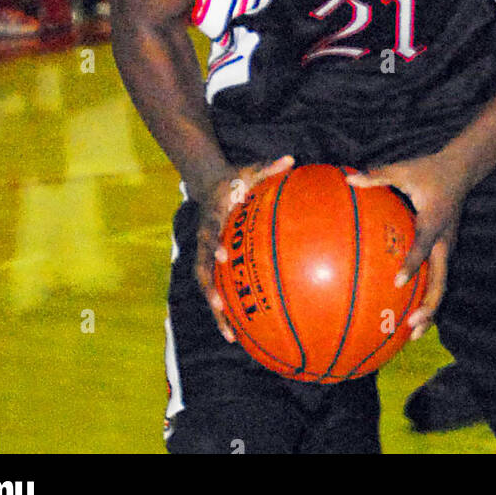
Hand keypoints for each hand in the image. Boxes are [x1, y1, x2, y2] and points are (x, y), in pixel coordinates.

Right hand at [193, 155, 294, 340]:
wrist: (208, 185)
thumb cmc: (235, 179)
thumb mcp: (249, 169)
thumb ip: (269, 166)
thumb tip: (292, 158)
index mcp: (213, 217)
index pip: (211, 232)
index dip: (215, 244)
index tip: (224, 256)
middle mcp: (204, 239)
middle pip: (203, 269)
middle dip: (211, 289)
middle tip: (222, 306)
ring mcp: (204, 254)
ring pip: (206, 287)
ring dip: (217, 311)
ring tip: (231, 336)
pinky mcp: (209, 264)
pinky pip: (216, 289)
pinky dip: (225, 310)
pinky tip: (240, 332)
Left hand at [347, 150, 469, 339]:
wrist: (461, 170)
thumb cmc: (429, 170)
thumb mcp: (404, 169)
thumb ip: (378, 176)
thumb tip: (349, 180)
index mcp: (434, 221)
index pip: (424, 245)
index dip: (412, 263)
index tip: (398, 282)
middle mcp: (445, 241)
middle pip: (441, 280)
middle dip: (429, 305)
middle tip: (411, 325)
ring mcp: (448, 248)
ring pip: (442, 285)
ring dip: (430, 309)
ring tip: (412, 335)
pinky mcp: (446, 251)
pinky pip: (437, 278)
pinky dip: (427, 298)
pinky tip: (410, 314)